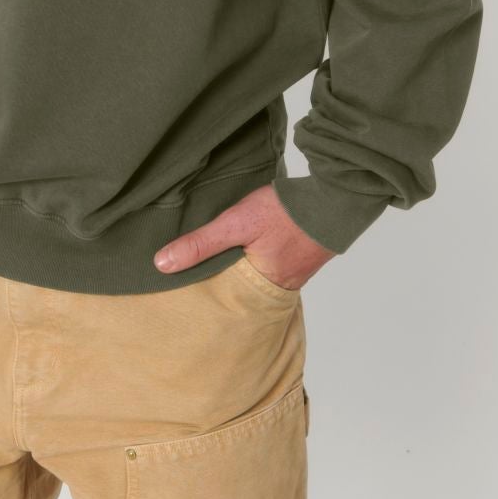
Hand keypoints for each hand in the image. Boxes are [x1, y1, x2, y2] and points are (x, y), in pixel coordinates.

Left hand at [151, 183, 337, 289]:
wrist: (335, 198)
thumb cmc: (286, 211)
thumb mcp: (237, 222)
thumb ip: (201, 243)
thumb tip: (162, 263)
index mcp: (259, 286)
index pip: (222, 300)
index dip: (202, 296)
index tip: (181, 294)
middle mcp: (278, 288)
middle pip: (239, 292)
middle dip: (220, 288)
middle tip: (194, 284)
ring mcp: (293, 274)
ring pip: (256, 279)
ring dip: (240, 273)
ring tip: (217, 267)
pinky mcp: (301, 259)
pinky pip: (273, 267)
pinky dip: (258, 262)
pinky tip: (250, 250)